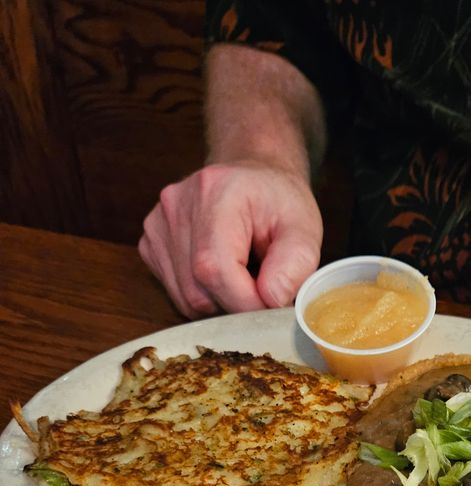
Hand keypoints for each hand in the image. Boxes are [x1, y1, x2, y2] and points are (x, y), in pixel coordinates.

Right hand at [138, 160, 322, 318]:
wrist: (253, 179)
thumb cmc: (278, 202)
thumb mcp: (304, 230)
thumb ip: (296, 266)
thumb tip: (271, 300)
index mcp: (216, 192)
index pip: (216, 269)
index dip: (246, 302)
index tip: (272, 306)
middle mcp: (177, 205)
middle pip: (199, 290)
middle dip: (237, 303)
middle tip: (262, 285)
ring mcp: (158, 225)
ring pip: (187, 299)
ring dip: (221, 302)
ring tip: (243, 274)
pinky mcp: (150, 244)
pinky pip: (177, 294)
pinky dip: (205, 295)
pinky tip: (222, 272)